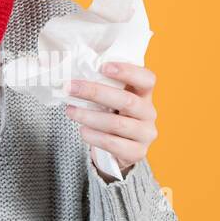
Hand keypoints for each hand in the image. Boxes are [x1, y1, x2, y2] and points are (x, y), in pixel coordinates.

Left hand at [63, 62, 158, 178]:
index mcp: (144, 94)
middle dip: (95, 92)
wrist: (119, 149)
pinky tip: (82, 130)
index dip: (128, 71)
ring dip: (89, 116)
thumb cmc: (112, 116)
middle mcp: (149, 113)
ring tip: (71, 111)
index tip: (102, 67)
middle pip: (126, 101)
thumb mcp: (111, 99)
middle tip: (70, 88)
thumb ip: (103, 87)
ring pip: (117, 124)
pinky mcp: (137, 153)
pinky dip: (94, 136)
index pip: (147, 79)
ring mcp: (145, 134)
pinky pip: (113, 144)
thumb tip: (74, 78)